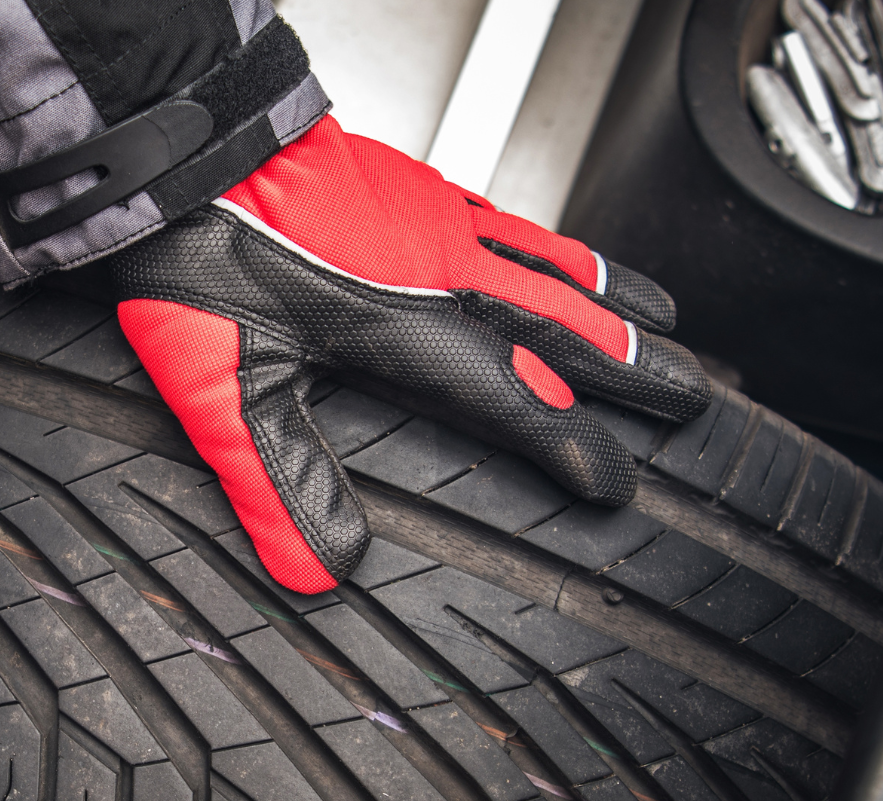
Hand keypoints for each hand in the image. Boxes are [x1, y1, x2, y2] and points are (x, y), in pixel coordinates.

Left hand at [112, 116, 714, 593]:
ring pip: (550, 264)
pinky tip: (557, 249)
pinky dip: (552, 243)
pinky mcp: (414, 183)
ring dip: (612, 297)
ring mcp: (435, 221)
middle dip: (630, 368)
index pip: (519, 404)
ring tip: (664, 319)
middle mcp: (442, 275)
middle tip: (690, 396)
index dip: (574, 448)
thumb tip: (321, 571)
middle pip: (564, 327)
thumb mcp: (226, 389)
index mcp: (412, 333)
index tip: (618, 485)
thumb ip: (279, 481)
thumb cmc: (200, 255)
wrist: (191, 147)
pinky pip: (510, 217)